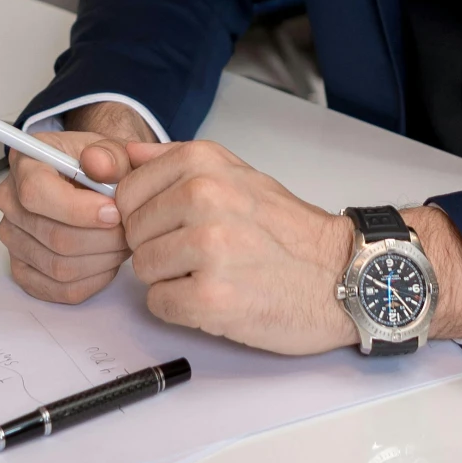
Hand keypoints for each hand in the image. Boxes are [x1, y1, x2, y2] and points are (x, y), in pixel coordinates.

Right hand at [0, 104, 154, 304]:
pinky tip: (108, 258)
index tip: (114, 212)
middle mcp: (10, 203)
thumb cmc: (97, 165)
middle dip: (104, 238)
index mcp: (25, 164)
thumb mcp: (111, 149)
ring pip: (61, 268)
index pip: (37, 193)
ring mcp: (14, 240)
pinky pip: (62, 290)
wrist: (91, 181)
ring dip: (103, 259)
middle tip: (130, 229)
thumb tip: (101, 164)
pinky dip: (95, 279)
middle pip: (55, 237)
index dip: (79, 209)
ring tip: (123, 241)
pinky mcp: (23, 270)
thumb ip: (110, 154)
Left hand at [116, 139, 357, 353]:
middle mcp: (203, 198)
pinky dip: (181, 308)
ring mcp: (208, 248)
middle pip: (132, 232)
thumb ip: (175, 160)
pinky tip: (216, 296)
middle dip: (158, 247)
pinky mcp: (211, 297)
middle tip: (203, 254)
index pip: (126, 191)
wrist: (341, 275)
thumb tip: (121, 154)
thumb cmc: (289, 232)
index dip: (145, 214)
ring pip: (143, 268)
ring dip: (170, 279)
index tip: (175, 224)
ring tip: (213, 273)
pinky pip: (158, 304)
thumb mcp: (237, 174)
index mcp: (203, 164)